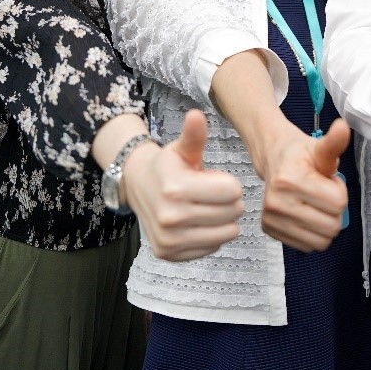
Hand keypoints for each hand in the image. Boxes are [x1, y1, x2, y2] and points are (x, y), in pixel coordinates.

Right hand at [122, 109, 245, 261]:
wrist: (138, 188)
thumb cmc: (167, 167)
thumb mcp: (181, 149)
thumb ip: (193, 135)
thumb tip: (196, 114)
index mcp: (176, 188)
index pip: (232, 191)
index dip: (229, 183)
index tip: (214, 179)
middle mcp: (170, 217)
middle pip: (232, 213)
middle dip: (229, 201)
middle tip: (212, 194)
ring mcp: (169, 240)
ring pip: (227, 233)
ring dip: (224, 220)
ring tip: (207, 208)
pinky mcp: (170, 255)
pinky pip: (212, 248)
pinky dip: (211, 236)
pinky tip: (197, 223)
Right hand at [257, 118, 350, 252]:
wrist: (272, 158)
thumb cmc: (299, 155)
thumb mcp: (319, 146)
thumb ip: (334, 142)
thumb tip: (343, 127)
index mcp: (291, 179)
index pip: (338, 203)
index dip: (339, 191)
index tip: (327, 181)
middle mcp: (277, 202)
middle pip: (331, 226)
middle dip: (334, 210)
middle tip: (322, 193)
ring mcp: (272, 218)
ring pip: (321, 241)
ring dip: (324, 224)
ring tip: (314, 203)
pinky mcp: (270, 230)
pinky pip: (307, 246)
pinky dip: (312, 234)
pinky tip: (305, 214)